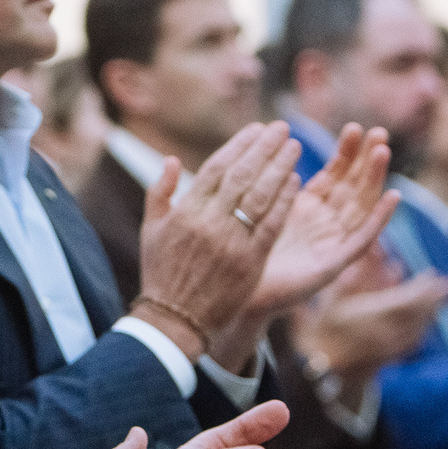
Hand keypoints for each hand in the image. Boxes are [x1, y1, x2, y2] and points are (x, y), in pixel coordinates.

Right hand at [133, 121, 299, 363]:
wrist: (174, 320)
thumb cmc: (161, 273)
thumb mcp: (151, 230)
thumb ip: (159, 192)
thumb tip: (173, 160)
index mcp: (185, 211)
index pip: (217, 167)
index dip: (239, 145)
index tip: (256, 129)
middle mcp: (208, 222)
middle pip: (242, 175)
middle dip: (264, 148)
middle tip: (281, 128)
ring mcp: (231, 241)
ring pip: (260, 195)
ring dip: (280, 167)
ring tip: (293, 147)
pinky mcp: (250, 261)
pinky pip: (271, 224)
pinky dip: (284, 200)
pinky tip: (296, 182)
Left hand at [249, 125, 398, 317]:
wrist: (235, 295)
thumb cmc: (242, 251)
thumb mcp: (258, 206)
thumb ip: (269, 180)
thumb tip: (270, 140)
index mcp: (307, 209)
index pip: (334, 175)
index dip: (345, 153)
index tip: (354, 127)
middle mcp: (324, 224)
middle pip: (352, 186)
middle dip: (365, 159)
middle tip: (378, 131)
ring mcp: (330, 244)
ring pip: (360, 207)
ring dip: (374, 180)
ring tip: (383, 152)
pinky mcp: (332, 266)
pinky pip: (361, 240)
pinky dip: (378, 219)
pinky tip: (393, 197)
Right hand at [292, 258, 447, 382]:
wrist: (321, 367)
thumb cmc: (323, 329)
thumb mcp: (331, 300)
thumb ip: (351, 279)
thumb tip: (372, 255)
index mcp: (374, 316)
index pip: (407, 300)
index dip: (425, 289)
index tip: (440, 278)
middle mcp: (387, 332)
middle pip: (419, 314)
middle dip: (436, 299)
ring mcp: (390, 348)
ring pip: (419, 328)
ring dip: (432, 313)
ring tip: (443, 301)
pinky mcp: (389, 358)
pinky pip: (412, 342)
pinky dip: (422, 329)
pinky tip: (425, 323)